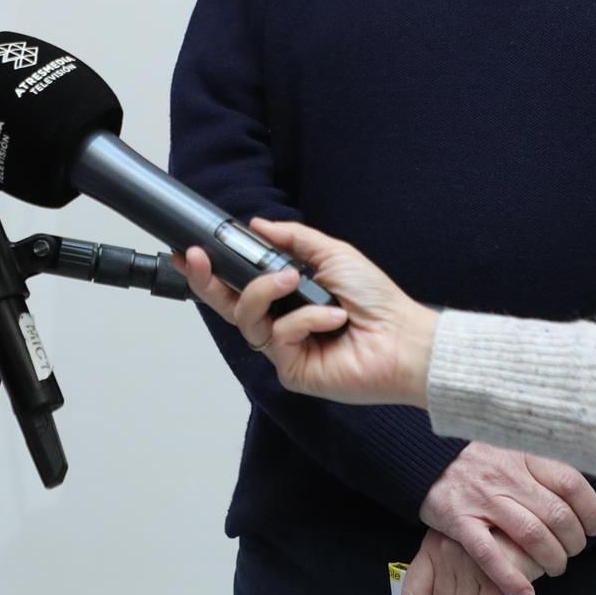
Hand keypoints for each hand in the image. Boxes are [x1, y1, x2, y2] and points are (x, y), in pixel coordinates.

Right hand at [181, 218, 439, 407]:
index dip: (211, 271)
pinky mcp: (292, 370)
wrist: (404, 337)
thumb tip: (258, 225)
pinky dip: (305, 321)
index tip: (191, 250)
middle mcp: (280, 323)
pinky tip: (332, 318)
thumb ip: (292, 239)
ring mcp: (284, 349)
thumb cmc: (377, 300)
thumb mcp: (333, 253)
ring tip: (296, 282)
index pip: (237, 285)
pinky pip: (279, 338)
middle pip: (228, 305)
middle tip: (197, 258)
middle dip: (207, 280)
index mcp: (286, 297)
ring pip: (247, 318)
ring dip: (266, 292)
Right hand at [421, 442, 595, 594]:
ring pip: (531, 535)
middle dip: (573, 543)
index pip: (571, 484)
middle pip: (557, 515)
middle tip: (571, 552)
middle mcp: (505, 476)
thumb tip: (580, 500)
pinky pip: (489, 554)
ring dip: (552, 560)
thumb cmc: (478, 460)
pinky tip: (525, 593)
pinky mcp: (458, 520)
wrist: (423, 455)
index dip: (591, 510)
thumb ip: (541, 469)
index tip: (592, 526)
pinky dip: (511, 577)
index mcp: (522, 456)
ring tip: (553, 568)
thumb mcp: (512, 451)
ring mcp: (481, 499)